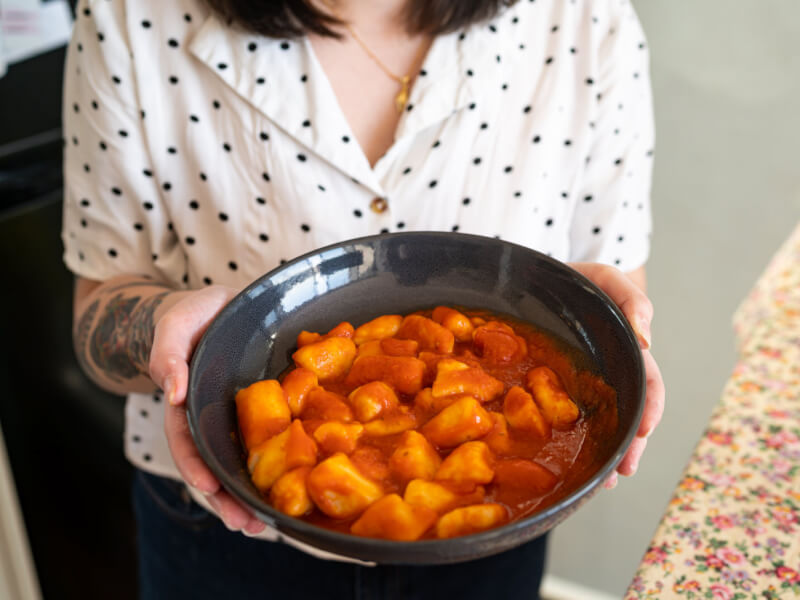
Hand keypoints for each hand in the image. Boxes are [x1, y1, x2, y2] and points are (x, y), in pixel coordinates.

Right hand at [149, 285, 265, 533]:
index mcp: (188, 403)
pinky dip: (279, 468)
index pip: (186, 442)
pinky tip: (292, 491)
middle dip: (226, 499)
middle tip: (247, 525)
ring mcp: (240, 417)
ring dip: (251, 496)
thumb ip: (167, 354)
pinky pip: (272, 441)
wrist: (221, 305)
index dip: (196, 467)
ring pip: (242, 462)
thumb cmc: (192, 315)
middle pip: (215, 465)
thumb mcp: (175, 325)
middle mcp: (213, 417)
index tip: (209, 489)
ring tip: (266, 527)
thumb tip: (173, 392)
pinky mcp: (268, 410)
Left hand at [569, 263, 664, 488]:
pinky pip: (566, 418)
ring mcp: (582, 382)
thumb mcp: (606, 278)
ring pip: (602, 423)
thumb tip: (648, 340)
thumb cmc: (577, 278)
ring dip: (607, 453)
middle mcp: (608, 371)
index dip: (649, 408)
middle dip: (630, 445)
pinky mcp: (554, 387)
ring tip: (602, 480)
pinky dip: (576, 442)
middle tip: (622, 471)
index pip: (647, 383)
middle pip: (627, 413)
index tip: (643, 430)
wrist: (538, 277)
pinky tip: (573, 463)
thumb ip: (632, 300)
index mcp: (625, 349)